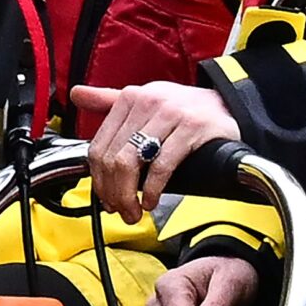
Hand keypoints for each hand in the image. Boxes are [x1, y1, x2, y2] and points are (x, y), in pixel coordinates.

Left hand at [72, 80, 241, 223]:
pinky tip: (152, 200)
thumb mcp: (145, 100)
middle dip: (112, 193)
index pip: (99, 146)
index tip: (105, 198)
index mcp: (130, 98)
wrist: (229, 104)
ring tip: (134, 211)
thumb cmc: (184, 109)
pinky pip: (161, 166)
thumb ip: (109, 100)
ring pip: (131, 162)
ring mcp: (170, 114)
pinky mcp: (192, 128)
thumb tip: (76, 94)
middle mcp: (147, 102)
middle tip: (120, 211)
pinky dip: (153, 190)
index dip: (98, 180)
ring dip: (128, 195)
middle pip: (113, 158)